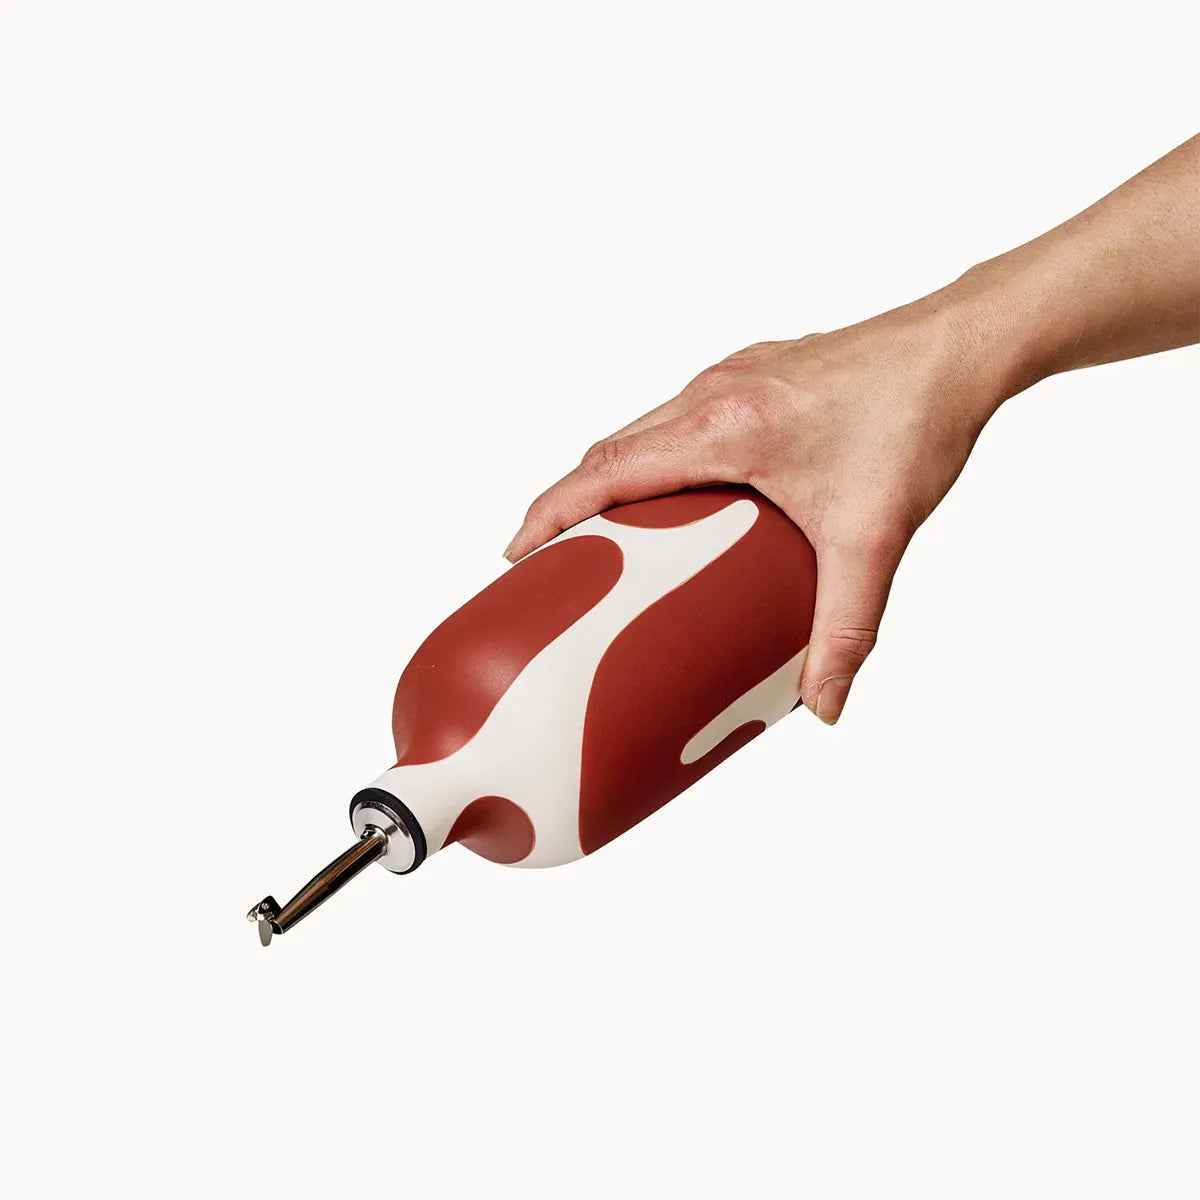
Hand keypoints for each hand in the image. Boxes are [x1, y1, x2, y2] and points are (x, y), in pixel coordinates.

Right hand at [503, 291, 1008, 723]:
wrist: (958, 345)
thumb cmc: (915, 421)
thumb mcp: (874, 537)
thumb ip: (846, 627)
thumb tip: (825, 705)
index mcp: (722, 428)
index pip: (604, 471)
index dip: (549, 512)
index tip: (514, 553)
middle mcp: (712, 391)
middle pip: (608, 449)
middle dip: (567, 502)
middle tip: (553, 560)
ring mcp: (731, 375)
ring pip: (640, 429)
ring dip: (610, 477)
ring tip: (604, 534)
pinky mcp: (753, 372)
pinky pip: (675, 416)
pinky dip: (652, 456)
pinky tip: (678, 494)